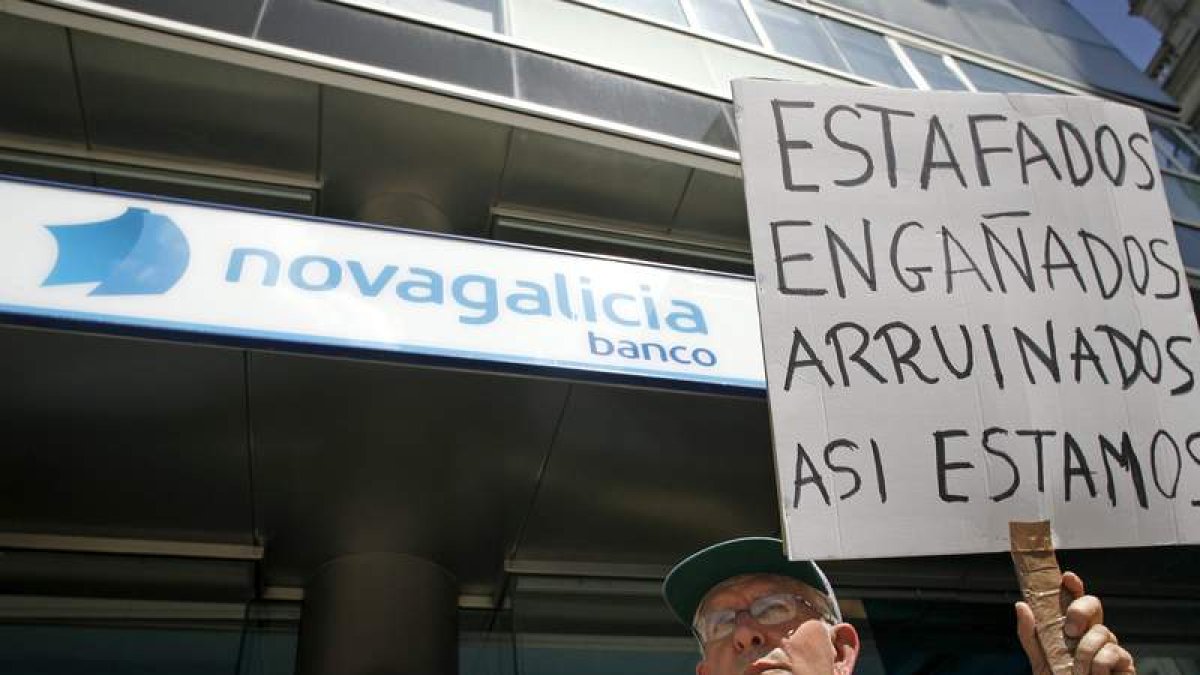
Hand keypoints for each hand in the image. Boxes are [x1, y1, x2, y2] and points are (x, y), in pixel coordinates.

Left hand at [1015, 572, 1134, 674]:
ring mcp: (1110, 645)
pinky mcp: (1124, 662)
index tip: (1067, 578)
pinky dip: (1098, 667)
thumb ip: (1030, 634)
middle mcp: (1093, 632)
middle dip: (1080, 611)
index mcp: (1073, 627)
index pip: (1075, 599)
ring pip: (1100, 632)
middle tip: (1069, 632)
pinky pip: (1111, 653)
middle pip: (1093, 603)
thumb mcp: (1040, 657)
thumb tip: (1021, 605)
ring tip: (1077, 673)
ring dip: (1084, 654)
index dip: (1073, 585)